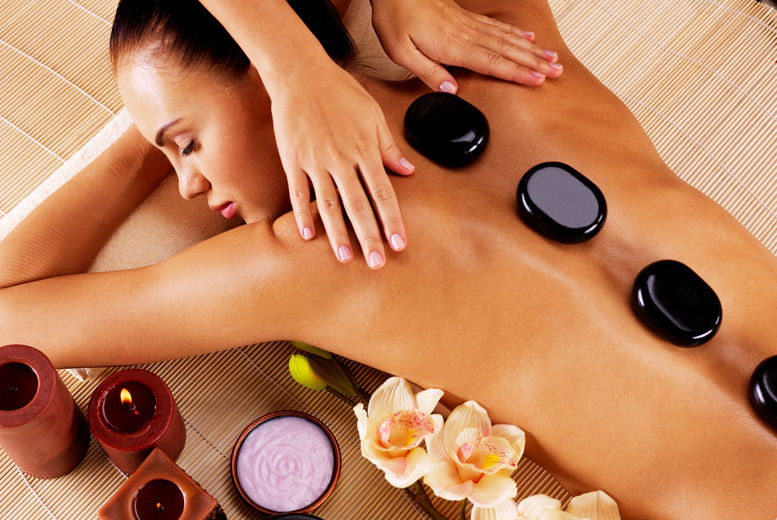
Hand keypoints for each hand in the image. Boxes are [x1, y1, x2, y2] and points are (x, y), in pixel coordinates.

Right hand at [268, 59, 413, 268]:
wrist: (301, 73)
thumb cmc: (340, 91)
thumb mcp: (373, 115)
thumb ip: (389, 147)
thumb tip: (408, 171)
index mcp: (365, 150)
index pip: (383, 193)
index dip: (392, 221)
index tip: (399, 244)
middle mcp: (341, 159)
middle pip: (358, 206)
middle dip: (369, 237)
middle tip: (376, 263)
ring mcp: (315, 161)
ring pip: (328, 205)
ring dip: (337, 234)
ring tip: (345, 257)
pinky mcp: (293, 159)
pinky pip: (298, 192)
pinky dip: (301, 214)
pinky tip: (307, 236)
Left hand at [371, 0, 563, 91]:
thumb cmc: (396, 17)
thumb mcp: (401, 52)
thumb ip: (428, 72)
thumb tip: (451, 90)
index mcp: (452, 45)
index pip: (492, 63)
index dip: (517, 73)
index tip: (538, 80)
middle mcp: (466, 33)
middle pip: (507, 50)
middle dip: (534, 62)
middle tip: (557, 71)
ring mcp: (468, 24)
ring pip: (507, 38)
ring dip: (531, 49)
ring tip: (552, 58)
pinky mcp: (466, 17)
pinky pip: (497, 26)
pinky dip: (516, 33)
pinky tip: (528, 37)